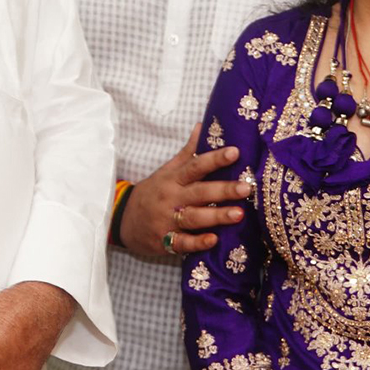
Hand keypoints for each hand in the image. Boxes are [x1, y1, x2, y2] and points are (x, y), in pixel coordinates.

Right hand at [119, 124, 252, 258]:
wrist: (123, 220)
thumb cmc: (152, 193)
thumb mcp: (166, 171)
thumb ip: (188, 153)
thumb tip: (203, 126)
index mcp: (173, 179)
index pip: (195, 166)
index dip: (214, 159)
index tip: (235, 152)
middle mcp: (171, 198)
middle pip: (199, 192)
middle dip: (223, 190)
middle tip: (246, 187)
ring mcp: (167, 220)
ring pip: (194, 218)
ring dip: (216, 216)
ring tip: (239, 214)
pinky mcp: (165, 241)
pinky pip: (182, 243)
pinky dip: (197, 242)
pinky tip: (214, 240)